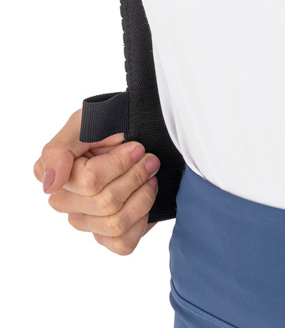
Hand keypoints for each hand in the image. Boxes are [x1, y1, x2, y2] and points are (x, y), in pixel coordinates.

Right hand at [34, 108, 161, 254]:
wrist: (143, 133)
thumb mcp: (83, 124)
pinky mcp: (107, 236)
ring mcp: (85, 221)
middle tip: (149, 160)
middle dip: (137, 176)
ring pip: (115, 223)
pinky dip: (142, 220)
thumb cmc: (111, 126)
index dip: (120, 164)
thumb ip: (58, 151)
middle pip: (106, 203)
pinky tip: (145, 198)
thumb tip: (49, 185)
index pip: (90, 182)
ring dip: (143, 196)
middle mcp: (65, 202)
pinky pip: (122, 243)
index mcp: (54, 175)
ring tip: (151, 177)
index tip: (136, 147)